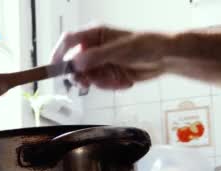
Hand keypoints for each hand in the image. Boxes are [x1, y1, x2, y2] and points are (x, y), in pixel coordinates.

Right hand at [51, 25, 170, 89]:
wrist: (165, 58)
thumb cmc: (147, 45)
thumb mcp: (120, 49)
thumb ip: (96, 56)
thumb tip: (76, 62)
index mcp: (94, 34)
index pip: (68, 41)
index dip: (58, 53)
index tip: (54, 68)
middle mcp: (93, 48)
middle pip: (73, 64)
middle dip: (82, 76)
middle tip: (88, 83)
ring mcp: (99, 62)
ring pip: (86, 78)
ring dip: (100, 82)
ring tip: (117, 79)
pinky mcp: (106, 74)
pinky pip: (98, 84)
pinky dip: (109, 85)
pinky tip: (123, 80)